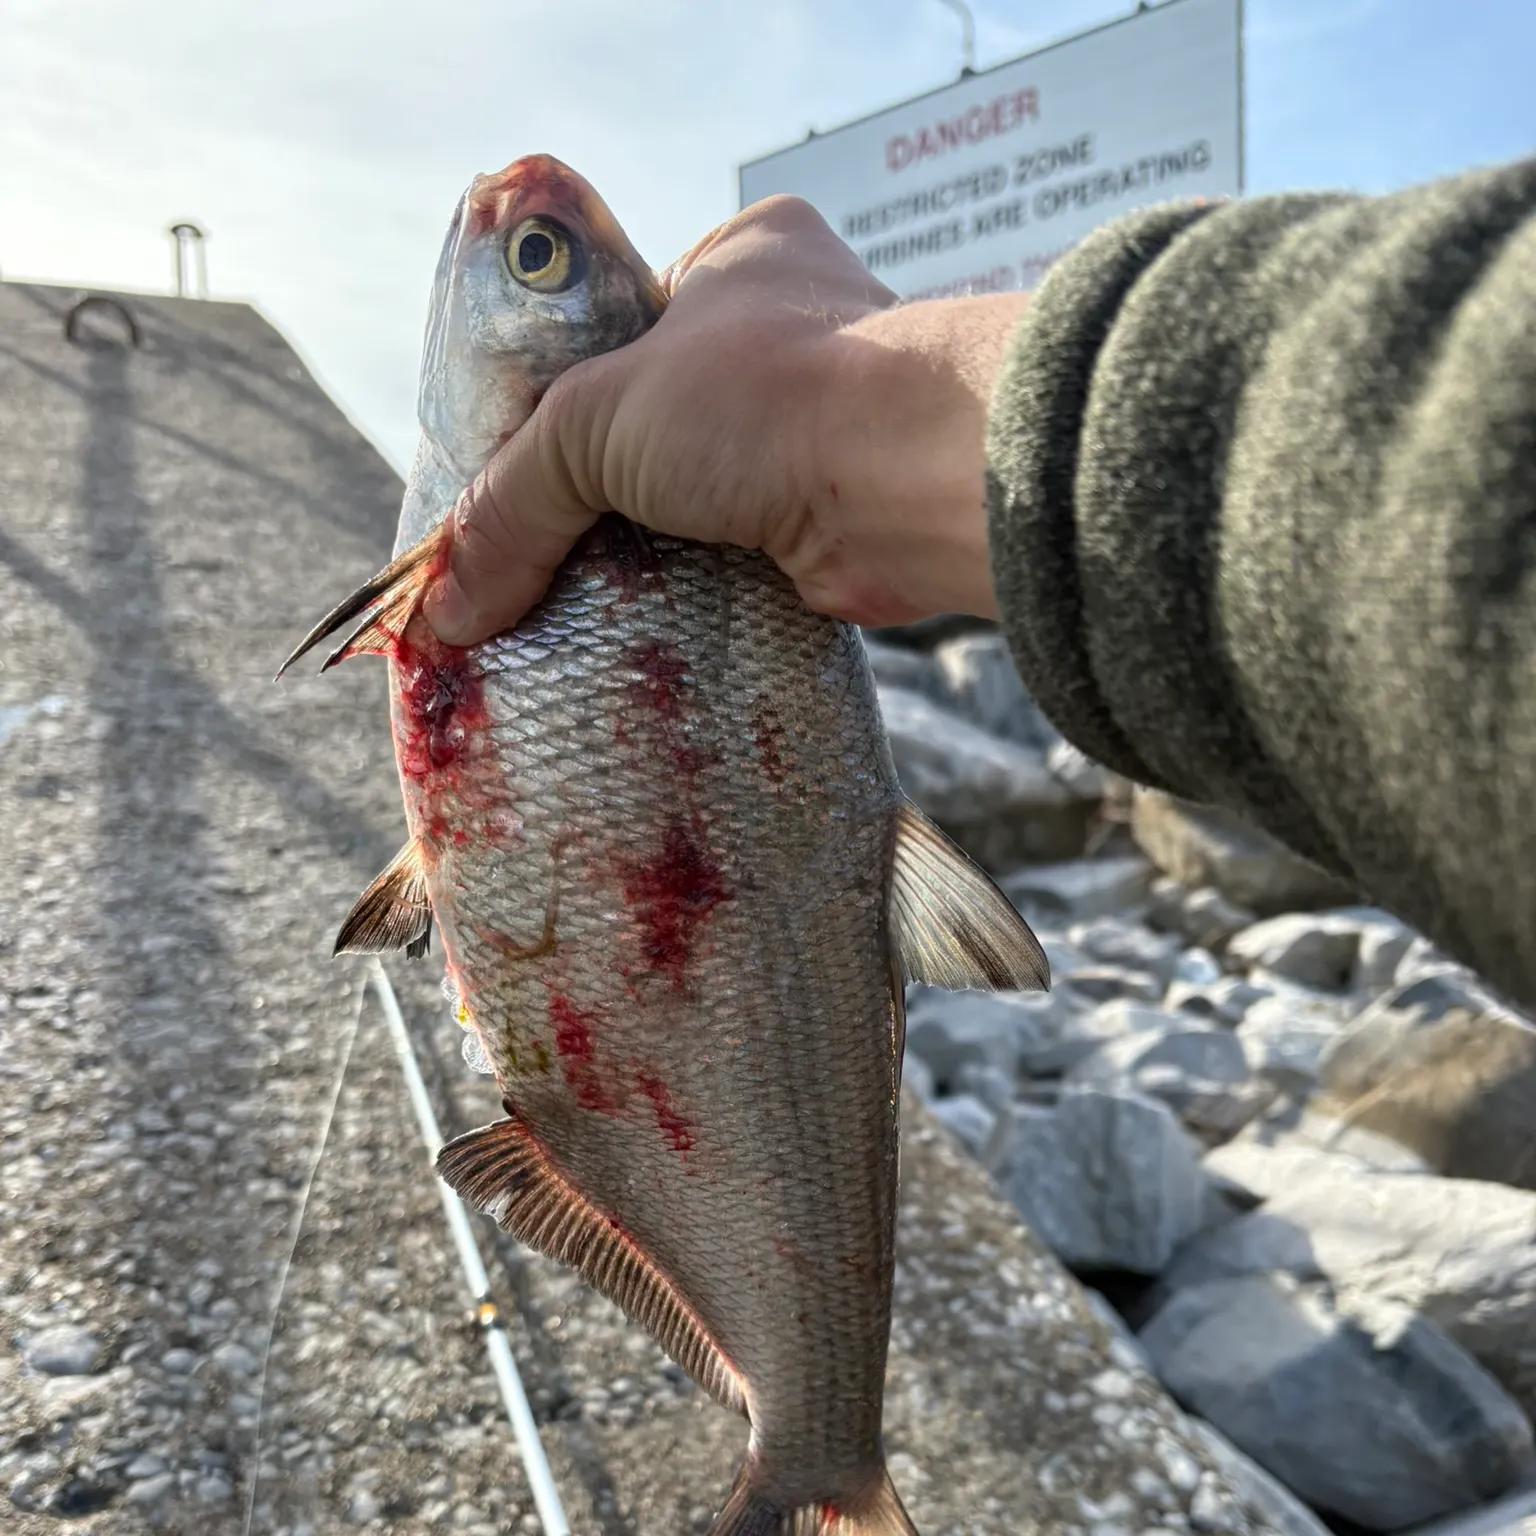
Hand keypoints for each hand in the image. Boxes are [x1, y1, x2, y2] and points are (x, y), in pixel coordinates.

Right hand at [425, 194, 1029, 645]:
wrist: (910, 483)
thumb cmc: (761, 397)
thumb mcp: (599, 420)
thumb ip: (513, 502)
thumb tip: (444, 610)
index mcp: (741, 257)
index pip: (624, 326)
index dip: (565, 394)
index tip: (518, 463)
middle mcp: (792, 333)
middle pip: (660, 418)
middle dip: (606, 484)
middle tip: (539, 546)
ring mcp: (823, 426)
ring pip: (702, 493)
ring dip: (651, 546)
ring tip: (577, 598)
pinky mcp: (836, 514)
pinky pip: (741, 555)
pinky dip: (696, 592)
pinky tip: (643, 628)